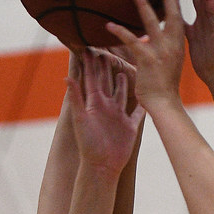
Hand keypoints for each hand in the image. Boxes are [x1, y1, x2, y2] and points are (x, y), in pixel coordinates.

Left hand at [66, 48, 143, 179]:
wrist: (102, 166)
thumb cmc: (89, 144)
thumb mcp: (81, 118)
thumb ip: (76, 97)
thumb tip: (66, 77)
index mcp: (94, 103)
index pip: (91, 78)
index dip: (90, 63)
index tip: (88, 47)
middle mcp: (107, 107)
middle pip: (106, 82)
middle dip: (105, 66)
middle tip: (105, 49)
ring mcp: (119, 116)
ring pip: (122, 94)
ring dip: (123, 82)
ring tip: (124, 67)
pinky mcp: (130, 126)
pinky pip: (138, 113)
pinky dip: (142, 105)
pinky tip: (147, 96)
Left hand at [106, 0, 185, 110]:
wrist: (165, 103)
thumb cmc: (165, 87)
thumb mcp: (168, 64)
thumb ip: (159, 48)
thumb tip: (146, 38)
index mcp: (178, 46)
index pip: (179, 20)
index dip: (176, 4)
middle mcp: (172, 45)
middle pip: (172, 15)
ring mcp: (160, 51)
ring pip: (151, 22)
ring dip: (143, 5)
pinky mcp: (146, 59)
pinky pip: (131, 40)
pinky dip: (119, 31)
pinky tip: (109, 24)